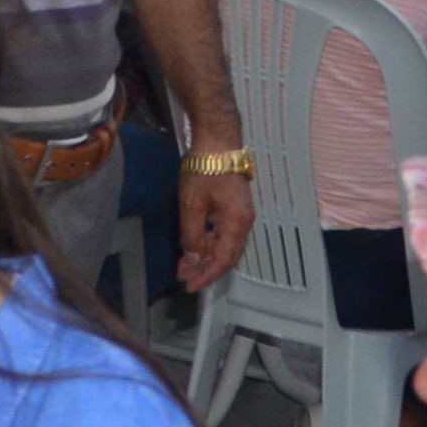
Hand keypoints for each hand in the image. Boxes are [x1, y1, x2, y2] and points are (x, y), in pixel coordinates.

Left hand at [176, 164, 252, 294]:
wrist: (218, 141)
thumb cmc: (205, 170)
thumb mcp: (192, 204)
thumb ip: (192, 235)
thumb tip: (192, 258)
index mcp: (237, 224)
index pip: (223, 260)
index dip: (207, 275)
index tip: (190, 285)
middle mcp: (243, 223)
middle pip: (226, 255)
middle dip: (204, 268)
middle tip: (183, 277)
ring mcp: (240, 215)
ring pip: (224, 245)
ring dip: (205, 256)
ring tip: (184, 264)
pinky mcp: (233, 207)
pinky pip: (222, 233)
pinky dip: (208, 242)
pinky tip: (194, 245)